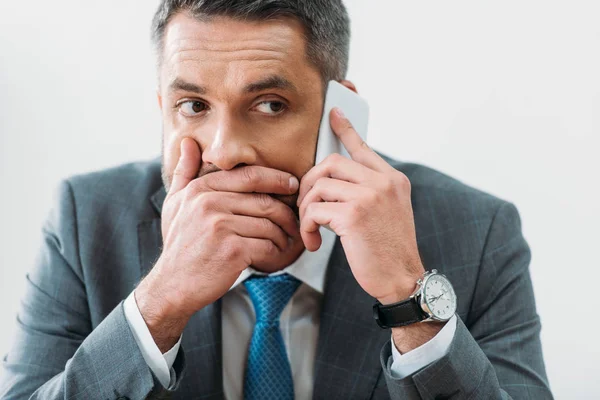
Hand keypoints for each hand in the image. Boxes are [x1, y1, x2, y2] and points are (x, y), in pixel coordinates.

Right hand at [136, 138, 300, 351]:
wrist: (172, 285)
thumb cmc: (179, 244)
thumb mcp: (175, 203)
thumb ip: (184, 172)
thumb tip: (189, 142)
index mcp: (200, 189)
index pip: (249, 175)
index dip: (276, 178)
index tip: (291, 185)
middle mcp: (209, 204)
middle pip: (265, 201)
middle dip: (286, 212)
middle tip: (294, 220)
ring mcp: (220, 226)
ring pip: (269, 224)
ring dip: (282, 235)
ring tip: (283, 241)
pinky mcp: (232, 250)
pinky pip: (267, 245)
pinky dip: (275, 252)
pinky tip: (272, 256)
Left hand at [298, 107, 424, 303]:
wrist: (402, 279)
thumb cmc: (388, 249)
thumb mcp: (387, 212)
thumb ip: (368, 191)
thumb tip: (334, 181)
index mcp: (393, 179)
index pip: (364, 148)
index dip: (346, 129)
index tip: (334, 113)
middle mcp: (383, 182)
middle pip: (331, 163)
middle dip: (309, 184)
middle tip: (306, 206)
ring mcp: (370, 196)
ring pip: (318, 186)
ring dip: (306, 209)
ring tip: (311, 228)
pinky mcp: (354, 214)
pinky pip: (314, 210)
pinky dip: (307, 226)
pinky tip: (314, 242)